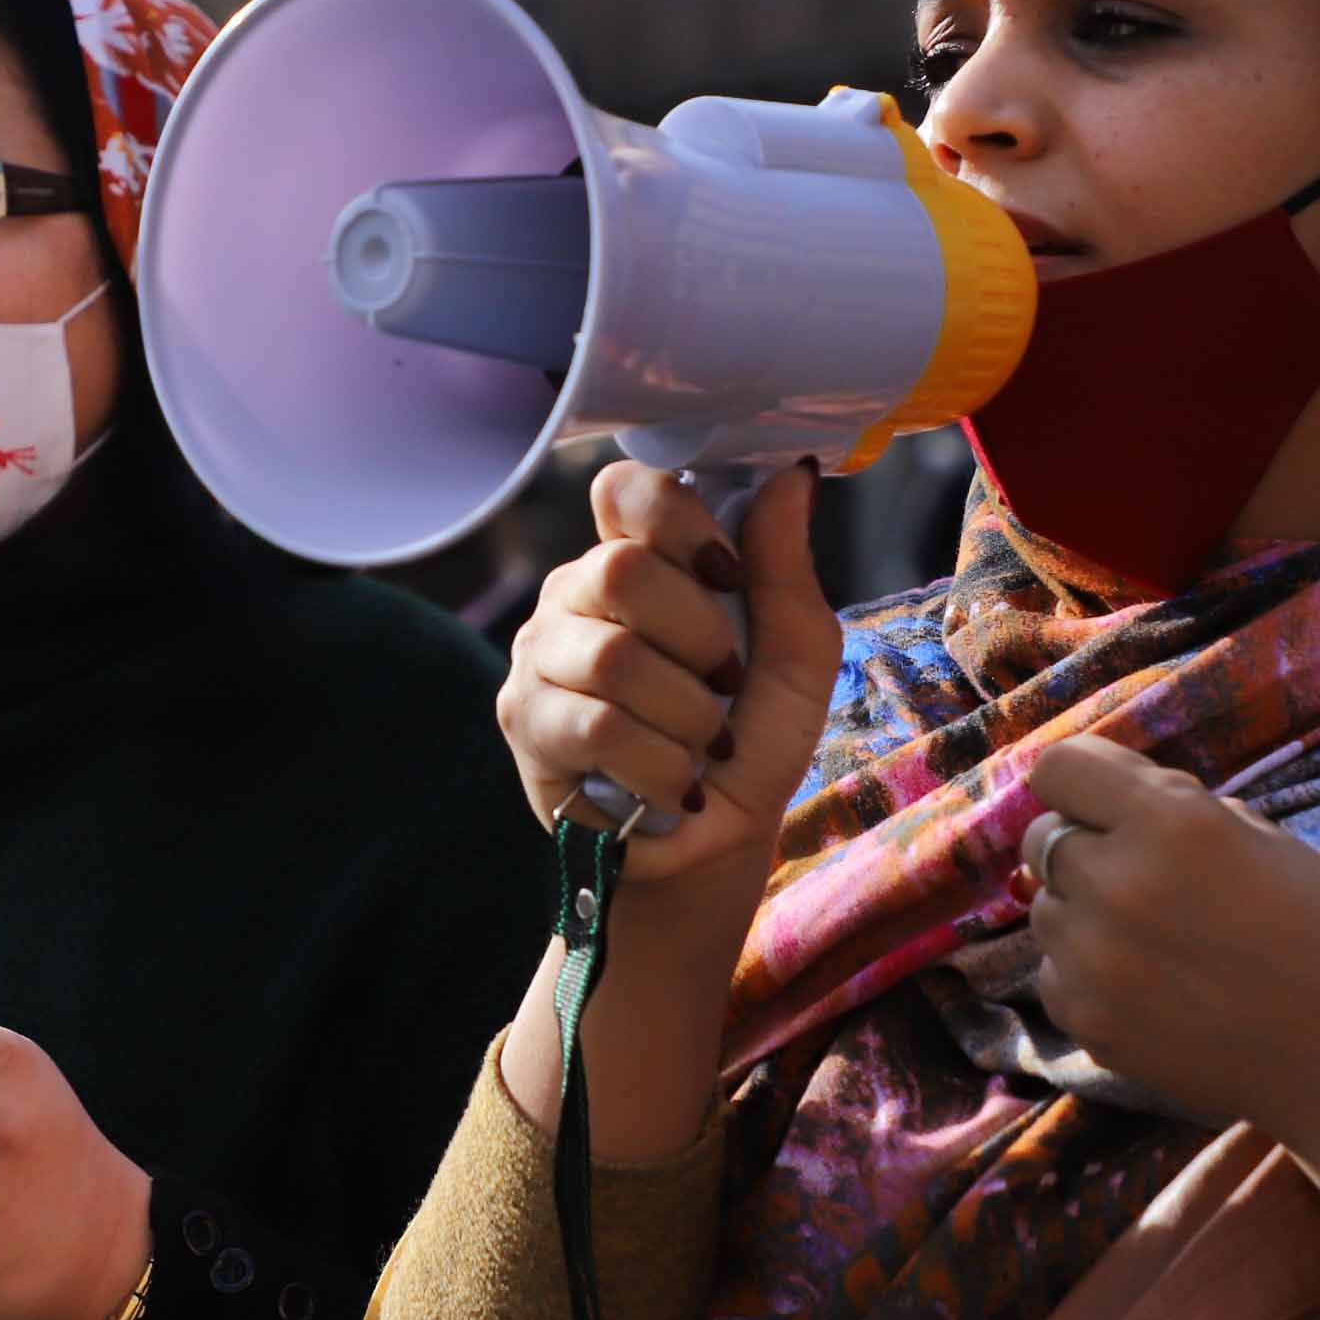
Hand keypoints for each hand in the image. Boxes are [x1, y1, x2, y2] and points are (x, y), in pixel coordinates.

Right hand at [497, 462, 838, 885]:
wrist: (713, 845)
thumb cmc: (751, 740)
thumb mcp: (795, 655)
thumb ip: (785, 566)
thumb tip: (792, 474)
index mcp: (637, 557)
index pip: (626, 490)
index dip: (679, 523)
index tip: (726, 575)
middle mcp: (574, 592)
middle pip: (620, 571)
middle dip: (699, 638)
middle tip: (724, 685)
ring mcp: (538, 653)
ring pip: (613, 658)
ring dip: (688, 716)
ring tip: (703, 746)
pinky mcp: (524, 719)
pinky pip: (598, 727)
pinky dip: (660, 763)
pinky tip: (675, 782)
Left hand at [1017, 735, 1319, 1161]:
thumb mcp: (1263, 839)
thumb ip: (1173, 808)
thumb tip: (1100, 803)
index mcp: (1172, 822)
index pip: (1058, 768)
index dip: (1083, 782)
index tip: (1104, 802)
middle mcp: (1118, 884)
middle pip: (1042, 839)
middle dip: (1084, 847)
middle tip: (1142, 877)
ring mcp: (1094, 959)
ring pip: (1046, 909)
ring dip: (1085, 913)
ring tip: (1158, 942)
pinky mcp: (1086, 1020)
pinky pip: (1056, 973)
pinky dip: (1088, 975)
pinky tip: (1152, 990)